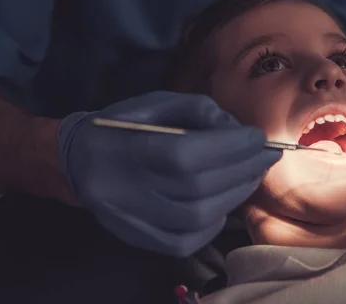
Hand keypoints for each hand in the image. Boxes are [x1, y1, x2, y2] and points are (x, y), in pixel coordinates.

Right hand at [58, 91, 281, 256]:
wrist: (80, 160)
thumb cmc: (125, 125)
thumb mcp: (158, 102)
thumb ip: (198, 110)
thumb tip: (236, 130)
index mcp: (125, 147)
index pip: (184, 153)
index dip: (228, 146)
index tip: (257, 137)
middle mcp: (124, 188)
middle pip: (197, 187)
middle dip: (242, 169)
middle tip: (265, 156)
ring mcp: (129, 219)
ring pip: (196, 217)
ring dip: (235, 195)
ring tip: (251, 176)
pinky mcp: (137, 239)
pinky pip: (185, 242)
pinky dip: (214, 223)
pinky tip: (225, 201)